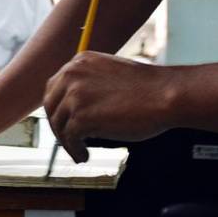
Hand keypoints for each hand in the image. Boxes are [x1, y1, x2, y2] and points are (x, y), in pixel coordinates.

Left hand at [44, 51, 177, 162]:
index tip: (63, 121)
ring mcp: (75, 95)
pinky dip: (74, 150)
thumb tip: (73, 108)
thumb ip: (90, 83)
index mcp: (79, 61)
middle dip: (57, 125)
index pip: (55, 86)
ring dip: (67, 141)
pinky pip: (69, 138)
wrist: (166, 95)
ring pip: (58, 124)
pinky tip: (83, 155)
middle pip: (50, 105)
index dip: (57, 107)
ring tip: (79, 151)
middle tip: (68, 140)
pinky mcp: (81, 117)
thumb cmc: (147, 89)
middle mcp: (72, 74)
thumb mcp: (110, 74)